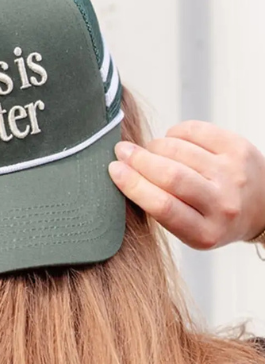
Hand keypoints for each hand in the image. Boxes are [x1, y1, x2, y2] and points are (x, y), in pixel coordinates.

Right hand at [108, 121, 264, 248]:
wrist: (261, 207)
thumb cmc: (215, 219)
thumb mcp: (189, 230)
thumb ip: (161, 208)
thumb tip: (124, 172)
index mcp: (205, 233)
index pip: (162, 206)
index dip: (133, 184)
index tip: (114, 170)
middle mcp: (223, 204)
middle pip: (170, 175)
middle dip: (139, 160)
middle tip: (122, 152)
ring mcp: (233, 174)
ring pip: (180, 150)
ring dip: (155, 146)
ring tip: (148, 150)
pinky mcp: (238, 148)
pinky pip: (196, 131)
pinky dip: (175, 133)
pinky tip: (172, 141)